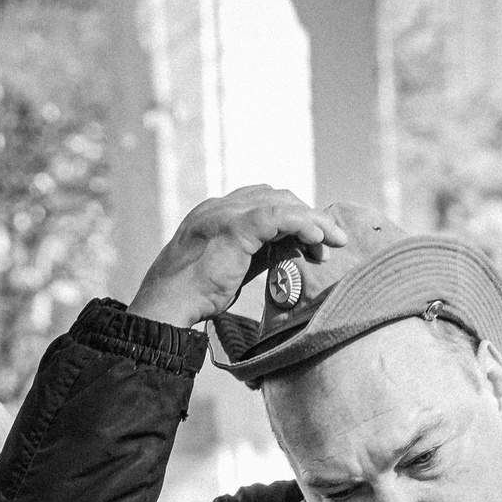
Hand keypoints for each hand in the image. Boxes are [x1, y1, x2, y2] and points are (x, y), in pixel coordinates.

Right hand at [127, 186, 348, 328]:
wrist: (168, 305)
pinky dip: (302, 224)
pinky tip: (317, 238)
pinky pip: (278, 217)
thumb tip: (289, 253)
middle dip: (308, 216)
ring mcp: (225, 214)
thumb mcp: (233, 269)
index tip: (314, 240)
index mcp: (217, 213)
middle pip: (277, 196)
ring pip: (282, 203)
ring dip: (313, 220)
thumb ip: (257, 255)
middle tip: (330, 243)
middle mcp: (221, 206)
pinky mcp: (234, 228)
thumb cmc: (195, 295)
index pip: (264, 200)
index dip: (294, 215)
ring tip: (333, 241)